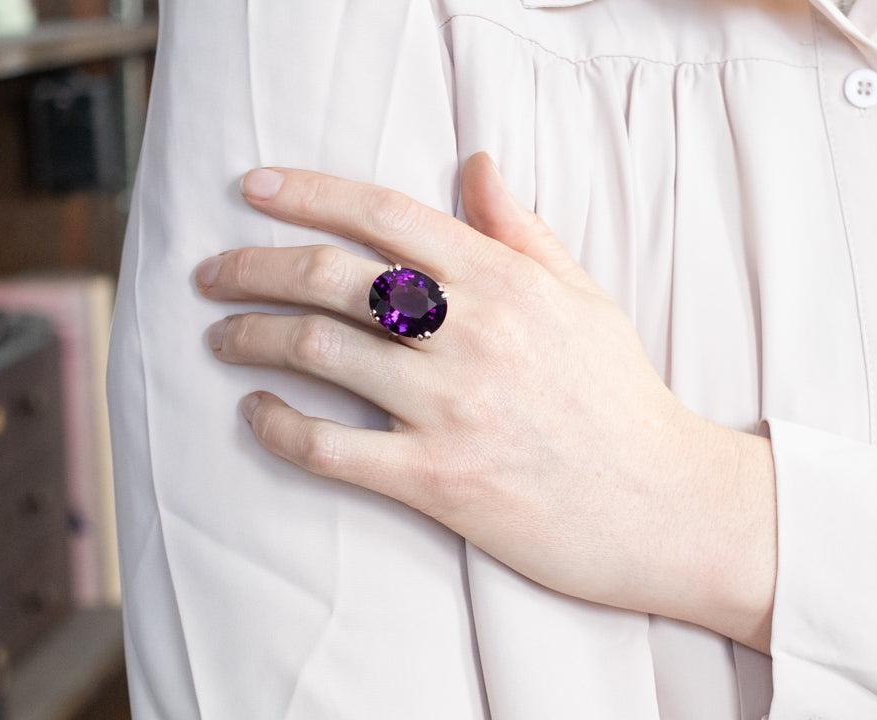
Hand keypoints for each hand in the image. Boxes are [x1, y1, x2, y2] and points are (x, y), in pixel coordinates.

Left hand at [196, 153, 776, 651]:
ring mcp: (452, 408)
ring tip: (222, 337)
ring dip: (251, 337)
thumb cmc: (622, 398)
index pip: (386, 216)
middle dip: (254, 266)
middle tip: (212, 274)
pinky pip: (331, 449)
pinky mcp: (439, 480)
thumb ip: (521, 229)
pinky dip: (277, 427)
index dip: (309, 193)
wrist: (664, 504)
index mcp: (506, 282)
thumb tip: (478, 161)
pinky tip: (256, 413)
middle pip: (332, 278)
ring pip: (320, 352)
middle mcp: (473, 334)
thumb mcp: (583, 297)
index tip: (255, 190)